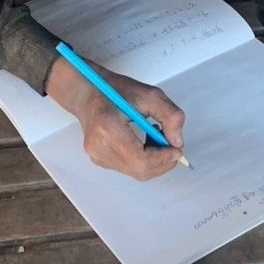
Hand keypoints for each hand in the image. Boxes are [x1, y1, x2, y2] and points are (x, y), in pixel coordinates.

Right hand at [46, 57, 185, 180]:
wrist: (86, 93)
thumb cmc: (115, 90)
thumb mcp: (149, 95)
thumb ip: (170, 116)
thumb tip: (177, 142)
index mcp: (108, 128)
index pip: (140, 159)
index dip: (163, 159)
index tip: (177, 149)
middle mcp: (99, 148)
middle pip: (139, 171)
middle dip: (162, 162)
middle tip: (172, 146)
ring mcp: (97, 156)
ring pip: (136, 172)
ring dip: (153, 161)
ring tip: (155, 138)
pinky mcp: (99, 160)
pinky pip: (128, 168)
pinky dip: (143, 161)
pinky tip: (143, 143)